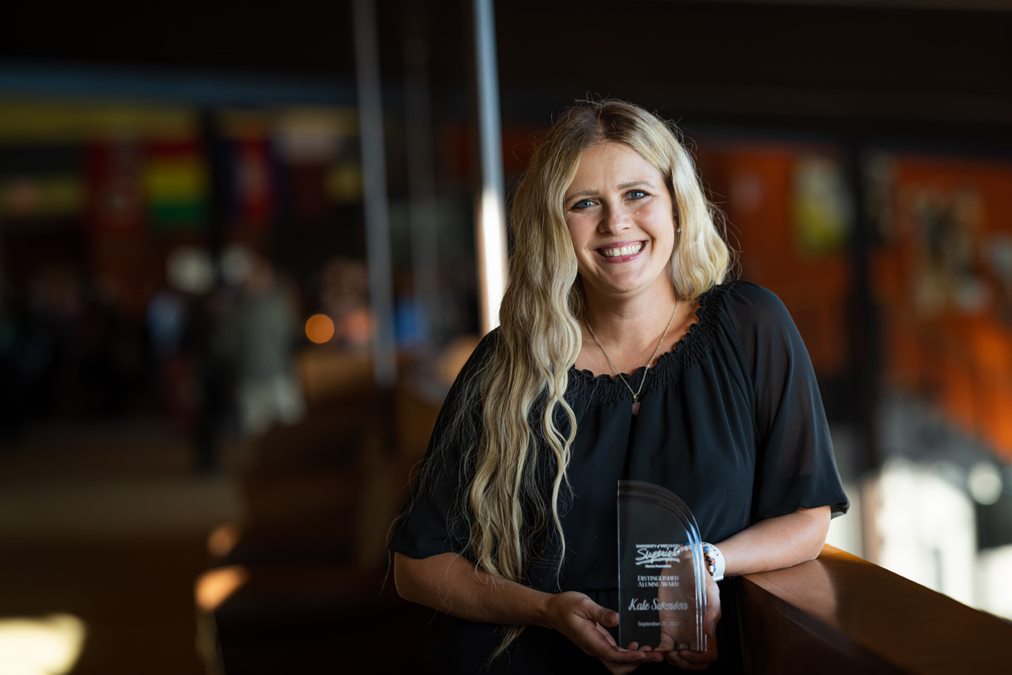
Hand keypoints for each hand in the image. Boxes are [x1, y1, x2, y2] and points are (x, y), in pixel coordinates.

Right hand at [544, 591, 663, 672]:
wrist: (551, 611)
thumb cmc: (565, 606)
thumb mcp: (583, 604)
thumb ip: (600, 612)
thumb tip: (617, 619)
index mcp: (591, 641)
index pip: (614, 655)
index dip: (632, 657)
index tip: (647, 654)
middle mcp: (594, 648)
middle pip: (618, 667)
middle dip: (639, 663)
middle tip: (657, 655)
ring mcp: (596, 648)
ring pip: (618, 664)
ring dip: (635, 660)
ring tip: (652, 652)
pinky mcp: (598, 644)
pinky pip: (615, 655)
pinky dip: (628, 654)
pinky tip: (637, 645)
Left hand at [664, 572, 720, 670]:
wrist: (684, 564)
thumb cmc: (700, 577)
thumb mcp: (709, 590)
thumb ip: (711, 611)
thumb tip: (708, 633)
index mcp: (707, 628)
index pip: (709, 655)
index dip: (698, 660)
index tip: (686, 652)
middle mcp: (694, 632)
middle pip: (694, 661)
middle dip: (684, 664)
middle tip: (673, 655)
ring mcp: (680, 630)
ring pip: (679, 656)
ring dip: (672, 660)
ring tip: (664, 653)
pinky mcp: (667, 624)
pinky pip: (665, 644)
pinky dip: (660, 651)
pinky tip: (655, 649)